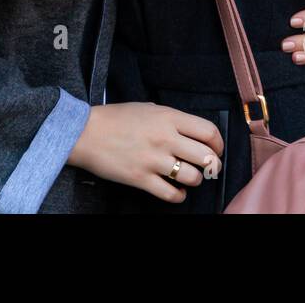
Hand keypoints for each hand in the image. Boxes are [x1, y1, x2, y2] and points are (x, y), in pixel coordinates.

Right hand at [66, 102, 224, 202]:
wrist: (85, 133)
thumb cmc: (115, 118)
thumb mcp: (147, 108)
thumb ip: (170, 118)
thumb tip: (190, 131)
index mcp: (168, 117)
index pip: (209, 131)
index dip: (218, 144)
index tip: (216, 149)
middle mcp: (165, 138)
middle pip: (207, 157)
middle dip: (212, 166)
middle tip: (208, 168)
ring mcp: (153, 159)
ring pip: (192, 178)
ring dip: (194, 180)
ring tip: (188, 177)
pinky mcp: (141, 178)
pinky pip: (171, 194)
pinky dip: (179, 196)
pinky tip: (176, 191)